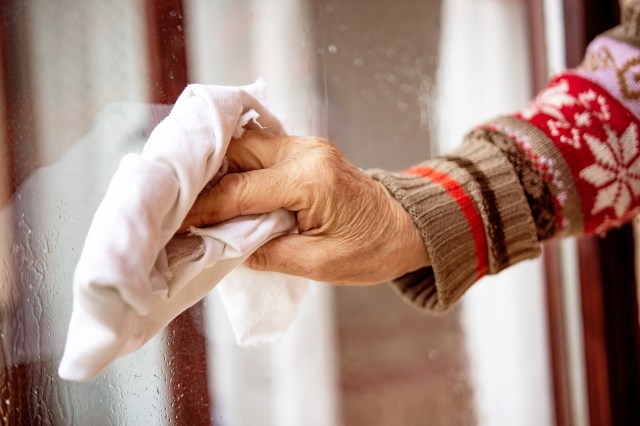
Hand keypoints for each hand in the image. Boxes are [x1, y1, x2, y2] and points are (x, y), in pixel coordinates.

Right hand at [180, 130, 429, 284]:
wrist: (406, 227)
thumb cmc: (371, 250)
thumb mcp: (319, 265)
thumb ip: (266, 253)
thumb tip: (222, 244)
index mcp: (311, 180)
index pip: (240, 191)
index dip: (202, 209)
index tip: (176, 223)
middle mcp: (306, 152)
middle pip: (235, 152)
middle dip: (202, 178)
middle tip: (177, 204)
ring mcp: (307, 145)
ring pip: (244, 145)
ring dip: (218, 168)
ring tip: (194, 196)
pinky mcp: (306, 149)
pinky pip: (260, 150)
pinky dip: (236, 166)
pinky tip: (222, 185)